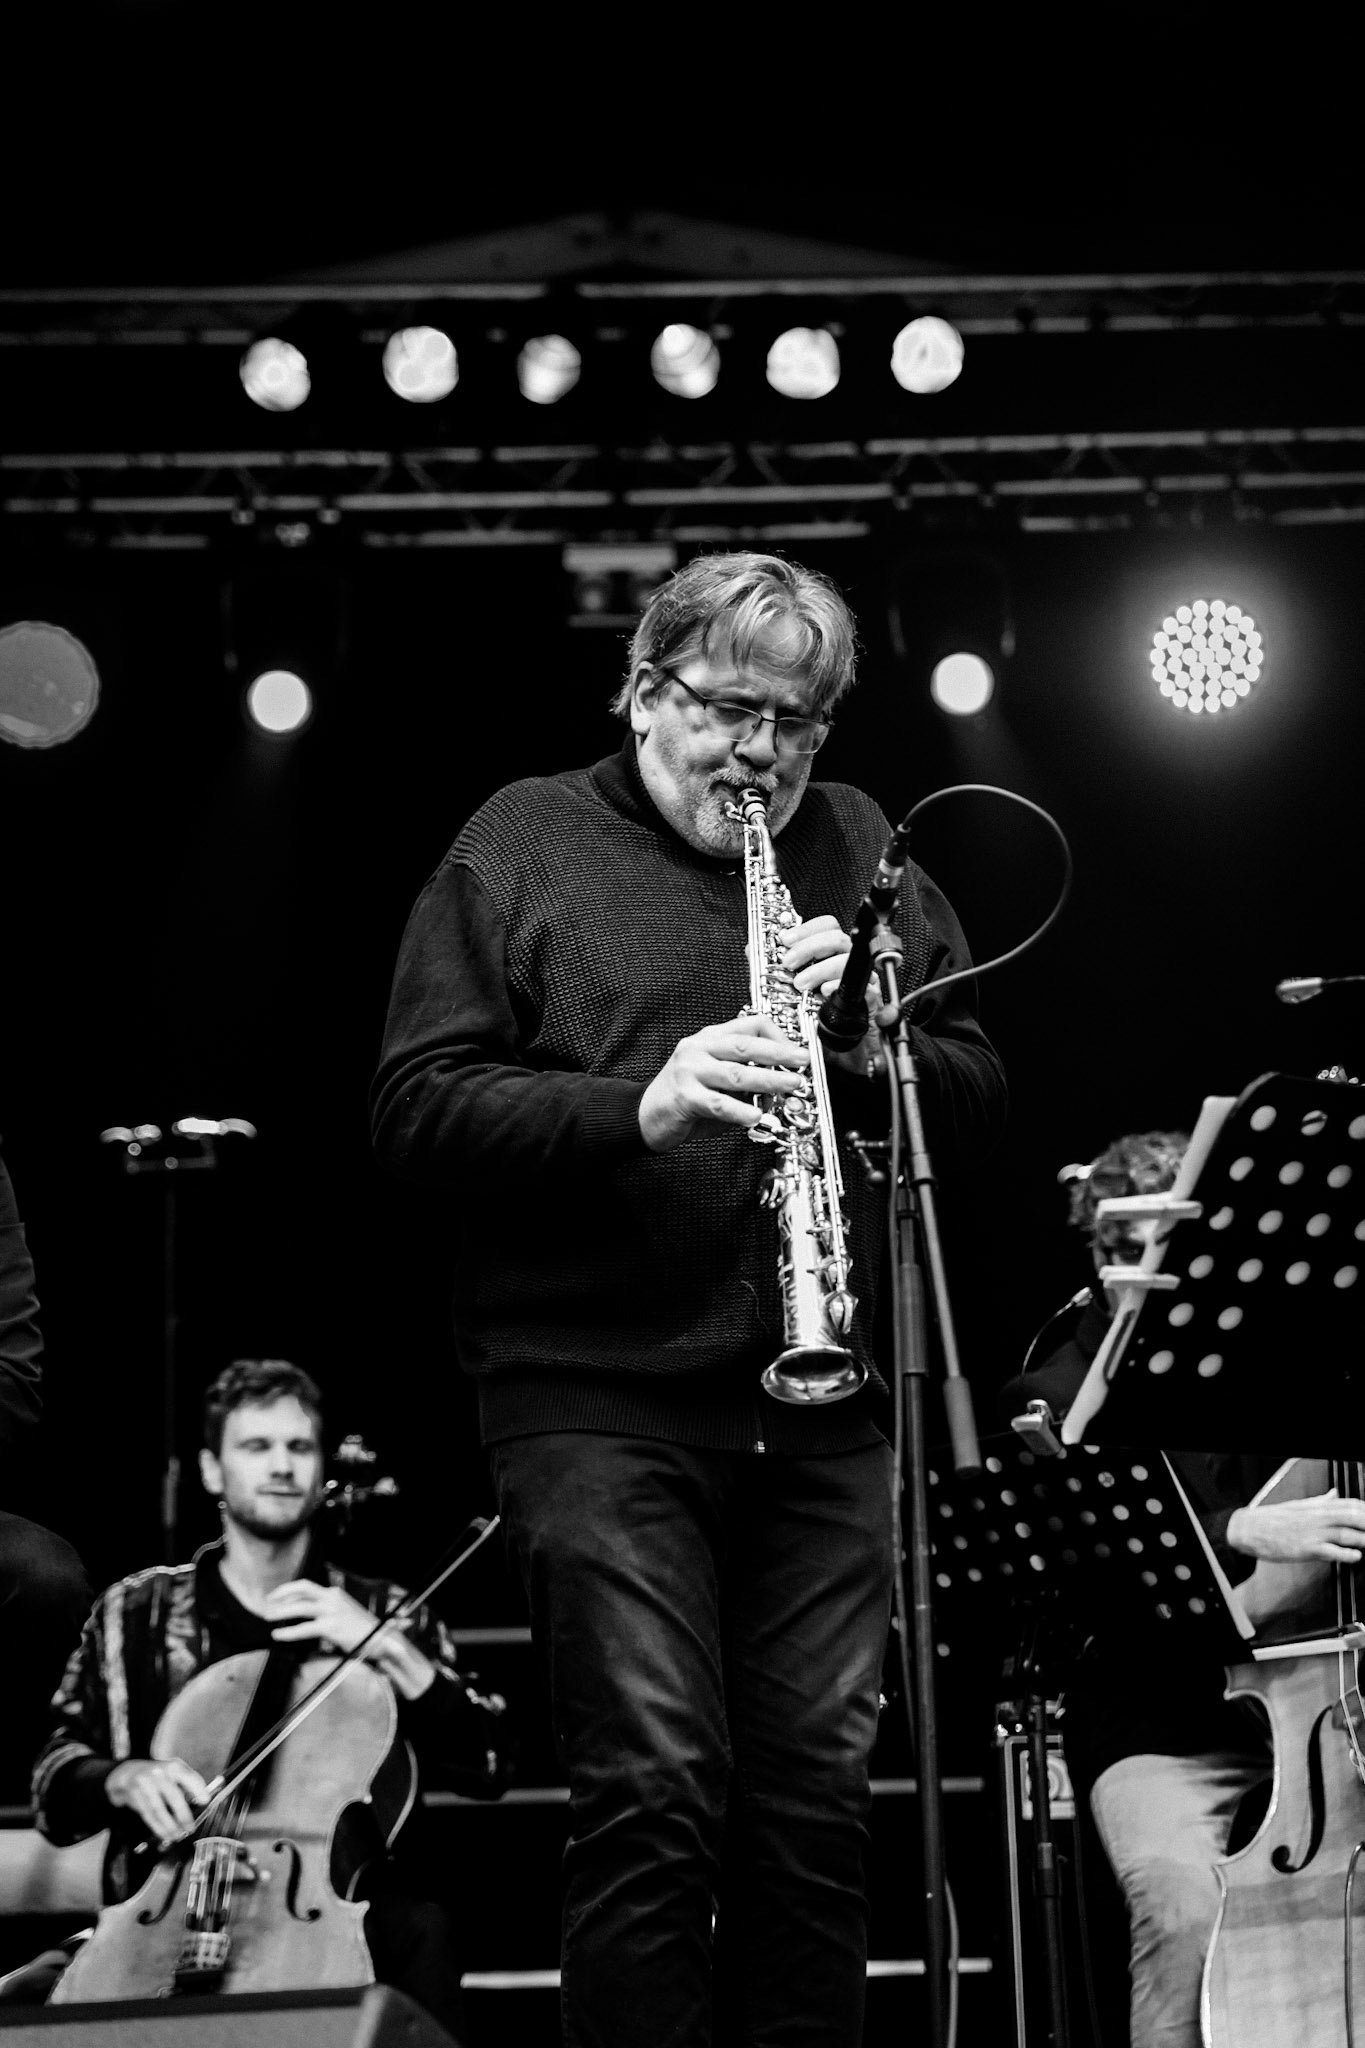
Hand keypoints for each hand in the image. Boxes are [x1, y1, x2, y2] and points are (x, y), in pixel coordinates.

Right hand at [106, 1756, 209, 1843]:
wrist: (129, 1774)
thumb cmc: (159, 1776)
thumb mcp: (173, 1772)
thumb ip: (187, 1784)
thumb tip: (201, 1802)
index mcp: (173, 1766)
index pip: (189, 1777)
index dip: (198, 1789)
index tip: (205, 1801)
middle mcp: (160, 1774)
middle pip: (174, 1796)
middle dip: (184, 1815)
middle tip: (191, 1828)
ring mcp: (146, 1786)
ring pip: (160, 1810)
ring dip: (170, 1826)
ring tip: (179, 1835)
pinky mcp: (136, 1797)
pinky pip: (149, 1816)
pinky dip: (159, 1828)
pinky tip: (166, 1835)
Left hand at [265, 1581, 434, 1698]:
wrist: (383, 1639)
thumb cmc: (362, 1630)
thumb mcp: (345, 1614)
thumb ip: (329, 1610)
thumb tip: (310, 1611)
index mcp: (335, 1593)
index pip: (306, 1587)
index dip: (288, 1590)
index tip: (275, 1596)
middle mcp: (333, 1598)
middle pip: (302, 1589)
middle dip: (281, 1594)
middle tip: (266, 1604)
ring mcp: (331, 1612)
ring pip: (300, 1607)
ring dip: (281, 1611)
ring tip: (268, 1619)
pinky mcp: (331, 1628)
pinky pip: (304, 1629)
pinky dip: (289, 1632)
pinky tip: (278, 1635)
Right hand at [638, 1014, 808, 1152]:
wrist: (642, 1115)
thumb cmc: (683, 1097)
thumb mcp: (716, 1079)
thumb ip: (743, 1079)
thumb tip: (779, 1087)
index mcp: (709, 1038)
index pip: (750, 1024)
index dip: (778, 1036)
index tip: (796, 1052)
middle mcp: (699, 1048)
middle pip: (746, 1045)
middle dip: (780, 1054)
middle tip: (803, 1062)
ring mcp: (689, 1070)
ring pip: (737, 1073)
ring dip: (769, 1080)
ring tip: (790, 1086)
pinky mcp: (684, 1096)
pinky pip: (718, 1103)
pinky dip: (740, 1110)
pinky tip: (755, 1116)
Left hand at [782, 915, 884, 1078]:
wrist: (836, 1054)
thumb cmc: (815, 1022)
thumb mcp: (786, 992)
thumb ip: (772, 969)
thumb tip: (753, 949)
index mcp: (830, 956)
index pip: (826, 926)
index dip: (806, 928)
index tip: (785, 940)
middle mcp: (846, 965)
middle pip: (837, 938)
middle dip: (809, 947)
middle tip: (789, 963)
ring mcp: (859, 982)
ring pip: (847, 960)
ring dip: (820, 969)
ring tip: (801, 984)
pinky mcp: (869, 1002)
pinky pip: (864, 987)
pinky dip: (839, 987)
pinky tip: (824, 994)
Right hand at [1227, 1489, 1364, 1562]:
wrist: (1248, 1529)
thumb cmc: (1273, 1519)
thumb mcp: (1298, 1506)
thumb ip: (1320, 1501)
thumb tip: (1335, 1494)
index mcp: (1316, 1507)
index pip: (1348, 1504)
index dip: (1364, 1509)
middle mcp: (1317, 1517)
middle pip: (1351, 1516)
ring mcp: (1312, 1532)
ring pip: (1345, 1533)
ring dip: (1363, 1539)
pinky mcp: (1306, 1548)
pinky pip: (1331, 1551)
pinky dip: (1346, 1554)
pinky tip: (1356, 1556)